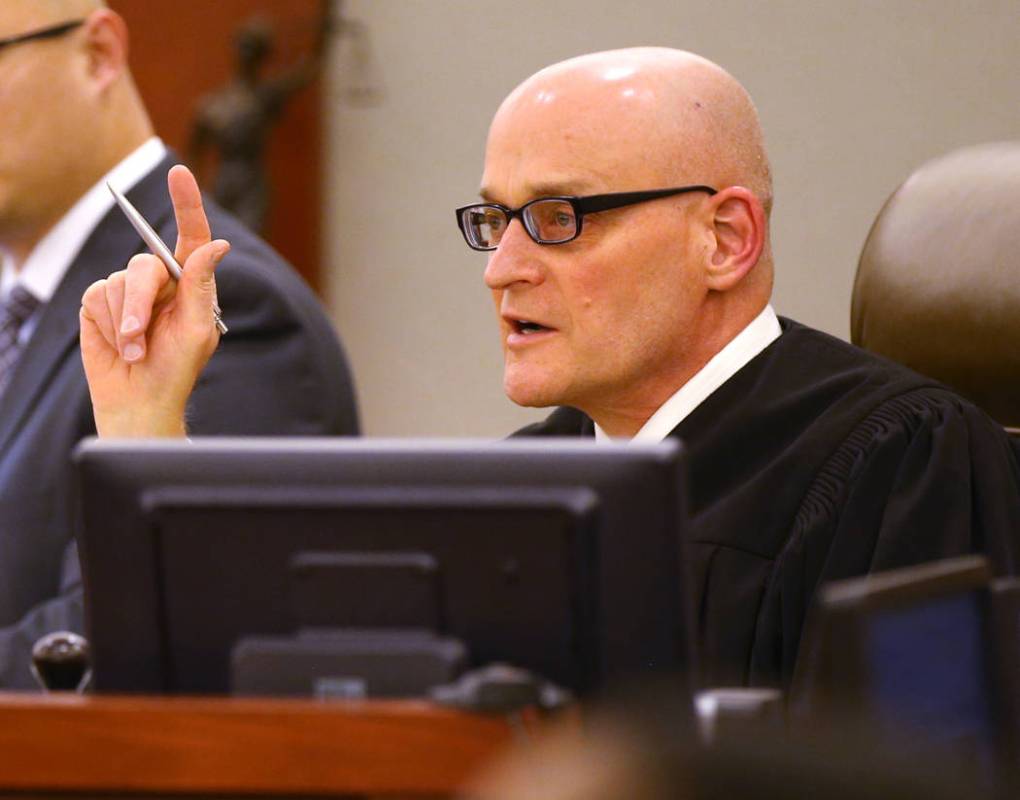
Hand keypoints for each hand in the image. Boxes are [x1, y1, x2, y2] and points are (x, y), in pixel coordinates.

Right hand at [80, 165, 229, 436]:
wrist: (139, 400)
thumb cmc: (176, 369)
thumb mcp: (197, 329)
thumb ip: (200, 285)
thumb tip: (218, 244)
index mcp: (189, 284)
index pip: (189, 236)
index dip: (186, 203)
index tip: (180, 172)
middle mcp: (159, 282)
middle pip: (145, 262)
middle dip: (141, 301)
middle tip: (140, 335)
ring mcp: (127, 291)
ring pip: (119, 281)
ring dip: (124, 319)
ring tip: (135, 349)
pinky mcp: (98, 303)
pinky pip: (96, 295)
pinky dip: (106, 323)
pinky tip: (117, 345)